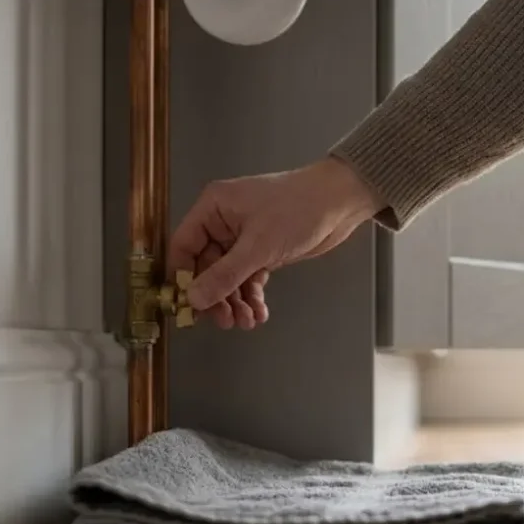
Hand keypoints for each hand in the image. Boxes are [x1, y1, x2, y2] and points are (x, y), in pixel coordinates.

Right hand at [168, 157, 383, 328]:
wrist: (340, 202)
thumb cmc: (298, 210)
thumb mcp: (258, 246)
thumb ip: (224, 275)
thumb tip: (193, 299)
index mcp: (213, 208)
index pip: (183, 246)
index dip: (183, 278)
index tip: (188, 308)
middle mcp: (224, 222)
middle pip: (206, 267)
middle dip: (217, 297)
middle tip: (226, 322)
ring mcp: (244, 237)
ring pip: (229, 277)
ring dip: (236, 301)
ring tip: (248, 322)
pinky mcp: (264, 250)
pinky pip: (249, 277)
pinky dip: (252, 295)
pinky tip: (260, 312)